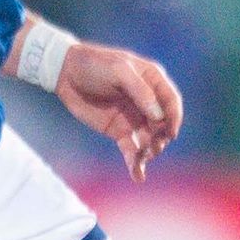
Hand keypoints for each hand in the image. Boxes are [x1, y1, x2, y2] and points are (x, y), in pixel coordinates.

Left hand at [55, 38, 185, 179]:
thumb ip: (140, 91)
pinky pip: (131, 149)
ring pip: (149, 140)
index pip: (171, 102)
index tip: (170, 133)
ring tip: (142, 158)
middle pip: (163, 125)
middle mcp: (147, 101)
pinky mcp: (119, 131)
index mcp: (152, 81)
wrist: (65, 73)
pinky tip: (138, 176)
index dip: (174, 118)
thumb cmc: (94, 63)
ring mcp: (133, 117)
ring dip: (149, 152)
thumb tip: (158, 116)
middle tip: (152, 147)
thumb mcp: (118, 70)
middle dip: (160, 138)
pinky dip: (135, 163)